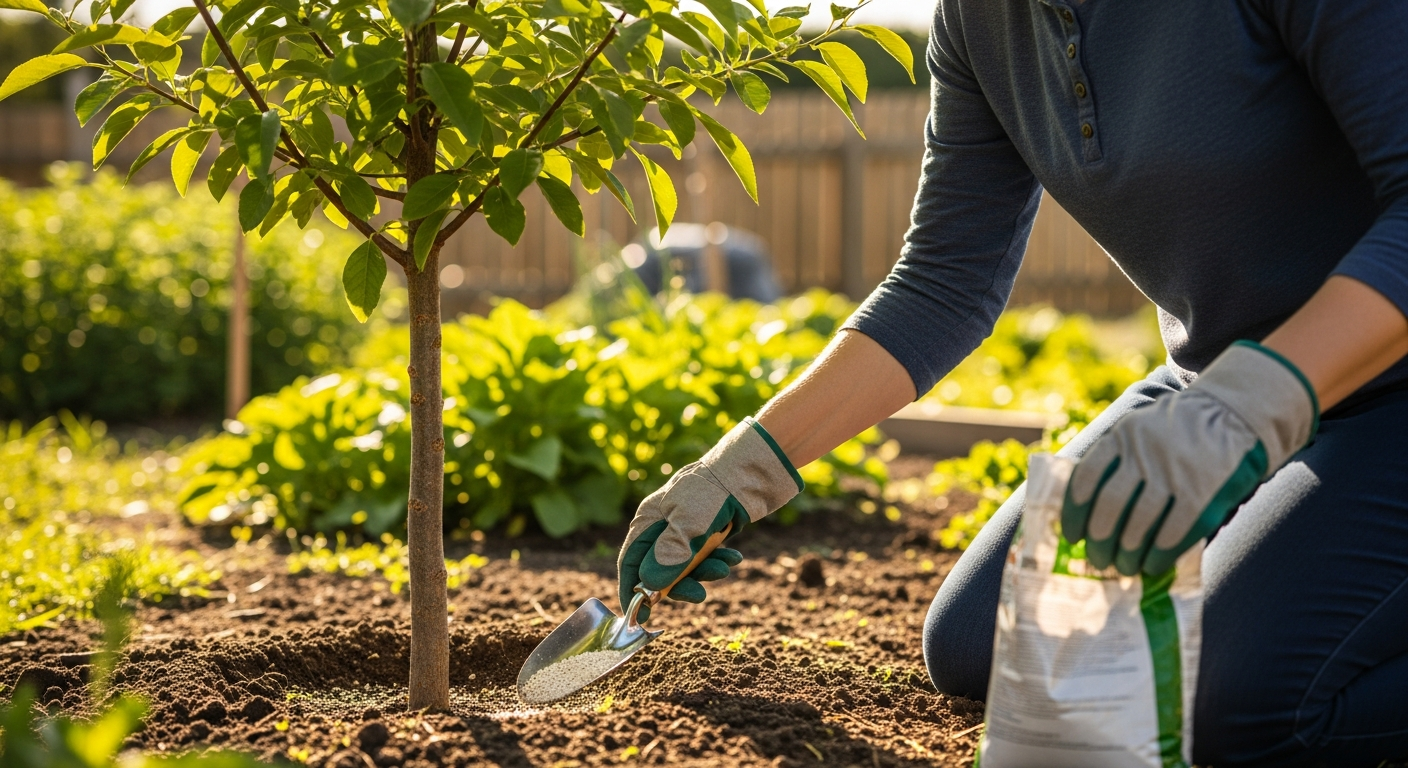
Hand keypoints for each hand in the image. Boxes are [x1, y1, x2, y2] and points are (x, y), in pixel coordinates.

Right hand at [617, 417, 802, 622]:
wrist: (751, 468)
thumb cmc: (713, 491)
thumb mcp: (688, 523)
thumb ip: (668, 555)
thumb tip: (647, 585)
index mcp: (649, 521)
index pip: (631, 562)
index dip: (632, 590)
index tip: (638, 616)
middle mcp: (664, 526)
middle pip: (660, 569)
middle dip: (679, 585)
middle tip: (699, 595)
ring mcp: (687, 529)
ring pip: (688, 566)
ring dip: (705, 572)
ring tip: (725, 567)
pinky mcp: (709, 531)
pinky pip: (708, 557)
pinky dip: (720, 561)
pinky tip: (735, 557)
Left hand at [1061, 341, 1318, 575]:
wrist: (1235, 412)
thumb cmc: (1179, 430)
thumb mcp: (1139, 429)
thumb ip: (1115, 459)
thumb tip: (1087, 509)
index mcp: (1122, 436)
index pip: (1086, 478)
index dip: (1075, 512)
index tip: (1072, 535)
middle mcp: (1144, 454)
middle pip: (1110, 505)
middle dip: (1100, 540)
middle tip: (1098, 560)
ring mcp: (1174, 473)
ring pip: (1139, 523)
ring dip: (1127, 553)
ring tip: (1124, 568)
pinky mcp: (1203, 492)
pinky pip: (1174, 531)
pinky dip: (1159, 554)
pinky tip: (1152, 566)